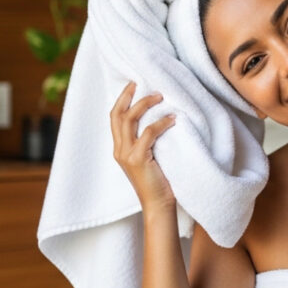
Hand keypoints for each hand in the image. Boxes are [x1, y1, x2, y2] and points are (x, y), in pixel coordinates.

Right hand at [110, 81, 176, 210]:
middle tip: (143, 83)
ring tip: (161, 96)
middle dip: (129, 96)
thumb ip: (147, 141)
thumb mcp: (149, 157)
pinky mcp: (139, 160)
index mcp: (119, 149)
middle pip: (118, 115)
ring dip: (145, 105)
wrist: (159, 205)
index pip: (114, 118)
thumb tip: (159, 119)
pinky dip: (161, 123)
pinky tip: (173, 119)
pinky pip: (149, 133)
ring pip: (130, 120)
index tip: (133, 85)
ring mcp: (127, 155)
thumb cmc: (159, 181)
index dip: (121, 99)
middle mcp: (119, 150)